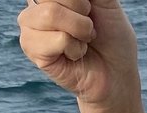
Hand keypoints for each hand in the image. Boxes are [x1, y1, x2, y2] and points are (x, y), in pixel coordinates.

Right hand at [17, 0, 140, 107]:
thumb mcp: (105, 1)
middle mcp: (34, 7)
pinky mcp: (33, 51)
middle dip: (80, 10)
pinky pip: (58, 39)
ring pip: (51, 14)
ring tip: (83, 40)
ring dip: (79, 28)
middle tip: (87, 25)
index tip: (89, 8)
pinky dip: (76, 47)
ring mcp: (30, 28)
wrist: (116, 71)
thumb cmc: (111, 35)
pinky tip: (75, 55)